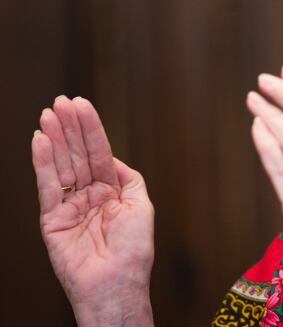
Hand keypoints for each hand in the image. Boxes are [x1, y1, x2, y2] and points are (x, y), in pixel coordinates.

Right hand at [31, 96, 153, 326]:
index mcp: (111, 190)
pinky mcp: (52, 220)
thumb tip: (111, 158)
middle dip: (70, 127)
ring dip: (55, 138)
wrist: (118, 283)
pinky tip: (40, 141)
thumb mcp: (141, 205)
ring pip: (61, 165)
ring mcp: (69, 206)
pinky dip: (43, 163)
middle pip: (78, 154)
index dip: (91, 128)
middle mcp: (89, 195)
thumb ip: (127, 177)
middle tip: (60, 101)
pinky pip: (48, 186)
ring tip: (48, 114)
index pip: (99, 152)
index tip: (81, 104)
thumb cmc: (134, 250)